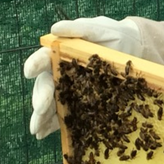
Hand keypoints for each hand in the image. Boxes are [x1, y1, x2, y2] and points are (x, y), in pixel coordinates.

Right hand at [22, 16, 142, 139]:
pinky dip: (52, 126)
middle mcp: (62, 73)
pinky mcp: (79, 105)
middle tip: (40, 106)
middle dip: (40, 96)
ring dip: (41, 116)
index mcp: (62, 53)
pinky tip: (44, 134)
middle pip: (45, 85)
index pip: (44, 59)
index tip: (29, 72)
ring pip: (51, 103)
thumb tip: (55, 28)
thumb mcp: (100, 29)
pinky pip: (64, 116)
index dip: (35, 64)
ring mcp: (70, 91)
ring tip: (37, 128)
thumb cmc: (114, 37)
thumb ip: (80, 28)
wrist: (134, 51)